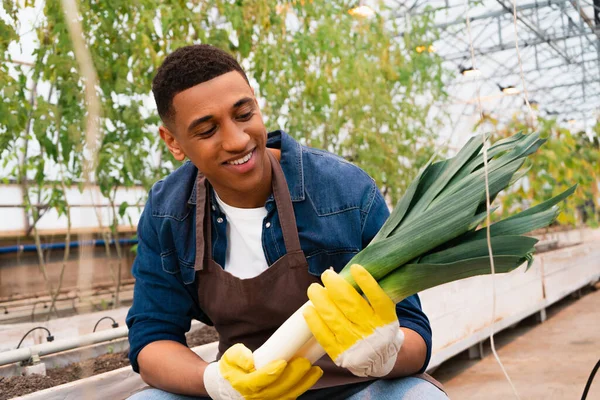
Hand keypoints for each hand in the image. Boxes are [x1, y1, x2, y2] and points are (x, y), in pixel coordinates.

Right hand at [203, 343, 321, 399]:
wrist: (234, 382)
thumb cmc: (234, 367)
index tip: (282, 362)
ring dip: (303, 384)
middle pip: (277, 389)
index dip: (271, 373)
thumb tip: (250, 362)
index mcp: (243, 384)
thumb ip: (239, 356)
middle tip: (305, 362)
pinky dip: (302, 388)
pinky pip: (291, 397)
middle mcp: (256, 397)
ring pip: (287, 396)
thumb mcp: (231, 357)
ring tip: (315, 370)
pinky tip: (312, 376)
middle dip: (293, 376)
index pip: (258, 381)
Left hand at [303, 264, 403, 377]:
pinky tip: (309, 309)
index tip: (355, 267)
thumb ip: (371, 297)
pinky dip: (315, 322)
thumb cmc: (377, 328)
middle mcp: (371, 330)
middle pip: (351, 305)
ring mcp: (355, 343)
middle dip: (336, 286)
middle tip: (326, 275)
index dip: (366, 282)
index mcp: (386, 318)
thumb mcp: (383, 313)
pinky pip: (324, 336)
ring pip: (334, 318)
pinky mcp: (340, 353)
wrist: (379, 360)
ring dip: (321, 301)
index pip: (378, 298)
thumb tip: (349, 273)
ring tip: (313, 289)